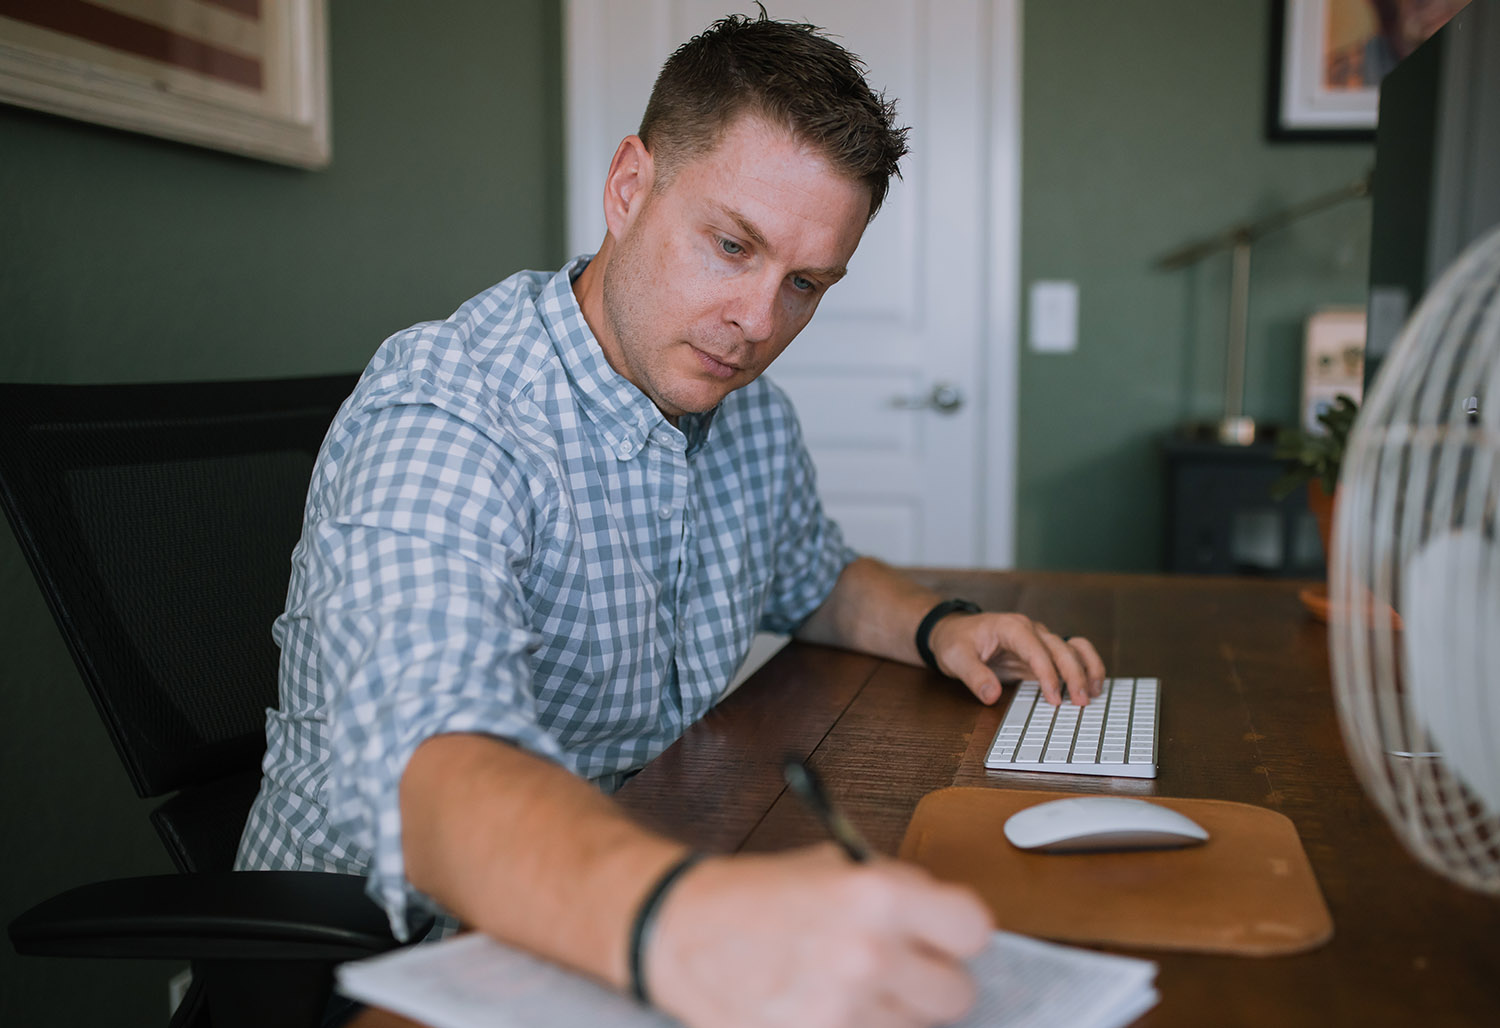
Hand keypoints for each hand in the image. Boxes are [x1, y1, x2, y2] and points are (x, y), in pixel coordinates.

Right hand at [646, 844, 992, 1027]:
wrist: (680, 932)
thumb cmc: (750, 895)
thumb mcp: (830, 866)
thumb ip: (892, 890)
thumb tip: (936, 918)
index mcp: (876, 897)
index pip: (974, 929)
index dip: (956, 928)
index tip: (943, 931)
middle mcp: (868, 957)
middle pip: (956, 993)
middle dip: (929, 977)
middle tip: (897, 964)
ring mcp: (844, 1013)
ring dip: (891, 1011)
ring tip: (847, 984)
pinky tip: (827, 1006)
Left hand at [928, 612, 1104, 706]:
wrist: (953, 631)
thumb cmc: (955, 641)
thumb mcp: (956, 658)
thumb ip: (974, 676)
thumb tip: (991, 695)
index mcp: (1011, 627)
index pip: (1036, 649)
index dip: (1048, 674)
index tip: (1055, 698)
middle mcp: (1030, 630)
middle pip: (1061, 648)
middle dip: (1074, 674)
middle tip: (1081, 702)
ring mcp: (1039, 640)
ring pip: (1072, 648)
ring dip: (1087, 668)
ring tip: (1094, 692)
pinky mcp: (1042, 652)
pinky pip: (1070, 654)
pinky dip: (1085, 666)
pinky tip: (1091, 684)